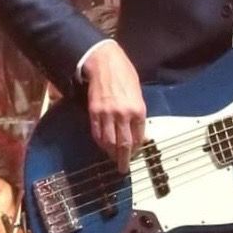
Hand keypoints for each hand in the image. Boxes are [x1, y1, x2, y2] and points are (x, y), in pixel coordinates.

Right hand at [81, 41, 145, 171]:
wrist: (104, 63)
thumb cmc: (125, 75)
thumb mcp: (138, 93)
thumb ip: (138, 112)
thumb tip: (139, 131)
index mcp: (138, 110)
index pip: (138, 137)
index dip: (136, 149)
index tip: (134, 155)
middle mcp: (123, 114)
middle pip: (124, 144)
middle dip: (123, 159)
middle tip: (123, 169)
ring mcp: (107, 114)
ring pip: (109, 142)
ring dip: (111, 153)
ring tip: (113, 159)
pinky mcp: (94, 112)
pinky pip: (96, 133)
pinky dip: (100, 143)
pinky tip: (103, 147)